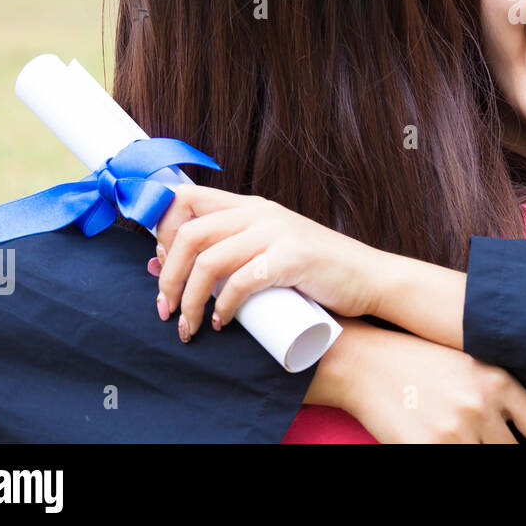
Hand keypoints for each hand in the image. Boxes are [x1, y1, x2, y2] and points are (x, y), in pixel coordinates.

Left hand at [154, 184, 381, 340]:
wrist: (368, 277)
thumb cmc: (313, 271)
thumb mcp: (264, 251)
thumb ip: (223, 253)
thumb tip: (157, 265)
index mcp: (250, 206)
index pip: (185, 198)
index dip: (161, 231)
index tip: (159, 267)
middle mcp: (260, 212)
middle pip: (189, 234)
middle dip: (168, 277)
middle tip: (165, 310)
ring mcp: (277, 232)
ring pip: (209, 260)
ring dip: (189, 299)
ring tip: (188, 326)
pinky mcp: (292, 258)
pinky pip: (242, 280)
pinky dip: (224, 306)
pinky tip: (222, 322)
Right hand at [311, 317, 525, 443]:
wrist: (368, 361)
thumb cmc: (424, 363)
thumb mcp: (474, 367)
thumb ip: (512, 398)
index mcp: (500, 381)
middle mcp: (482, 405)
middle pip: (516, 453)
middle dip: (511, 452)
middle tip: (497, 444)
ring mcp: (455, 430)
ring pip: (490, 459)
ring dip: (485, 453)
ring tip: (470, 441)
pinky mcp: (428, 447)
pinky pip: (458, 464)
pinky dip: (461, 457)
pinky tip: (450, 445)